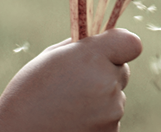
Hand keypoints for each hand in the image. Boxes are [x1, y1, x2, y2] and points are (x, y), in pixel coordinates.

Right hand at [0, 28, 141, 131]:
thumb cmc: (29, 93)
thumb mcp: (50, 57)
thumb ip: (81, 47)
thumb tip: (99, 40)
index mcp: (92, 57)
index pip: (132, 43)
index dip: (122, 45)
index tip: (108, 50)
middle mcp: (107, 83)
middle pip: (122, 71)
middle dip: (106, 72)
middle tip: (78, 81)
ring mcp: (111, 111)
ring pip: (115, 96)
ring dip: (99, 98)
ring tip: (69, 104)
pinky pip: (110, 117)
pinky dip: (97, 118)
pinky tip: (73, 119)